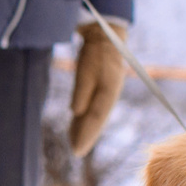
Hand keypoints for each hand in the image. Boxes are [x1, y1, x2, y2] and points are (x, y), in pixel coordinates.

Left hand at [69, 20, 128, 154]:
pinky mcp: (101, 86)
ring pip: (95, 114)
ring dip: (85, 128)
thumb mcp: (87, 66)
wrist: (106, 33)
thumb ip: (82, 88)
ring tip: (75, 144)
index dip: (87, 134)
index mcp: (110, 89)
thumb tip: (75, 111)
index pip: (97, 116)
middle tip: (76, 152)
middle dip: (87, 135)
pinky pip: (93, 106)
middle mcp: (110, 92)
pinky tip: (77, 123)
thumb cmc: (95, 49)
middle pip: (97, 118)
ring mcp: (107, 90)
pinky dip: (85, 117)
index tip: (77, 150)